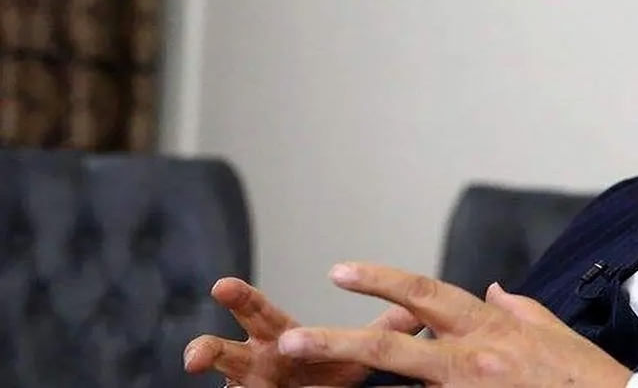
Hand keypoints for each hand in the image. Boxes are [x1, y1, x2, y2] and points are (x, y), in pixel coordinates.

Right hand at [183, 276, 420, 387]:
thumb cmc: (331, 374)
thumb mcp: (358, 352)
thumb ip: (385, 330)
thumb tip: (419, 310)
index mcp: (281, 339)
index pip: (259, 314)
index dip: (242, 300)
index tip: (220, 285)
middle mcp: (258, 363)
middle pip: (230, 349)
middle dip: (211, 344)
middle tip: (193, 351)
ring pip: (229, 383)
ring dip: (214, 376)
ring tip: (197, 371)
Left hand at [277, 263, 633, 387]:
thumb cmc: (585, 374)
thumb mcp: (550, 329)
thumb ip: (518, 307)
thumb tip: (495, 289)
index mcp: (490, 324)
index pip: (425, 293)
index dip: (380, 281)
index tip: (339, 272)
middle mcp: (474, 358)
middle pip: (392, 347)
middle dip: (336, 341)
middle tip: (289, 341)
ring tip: (305, 385)